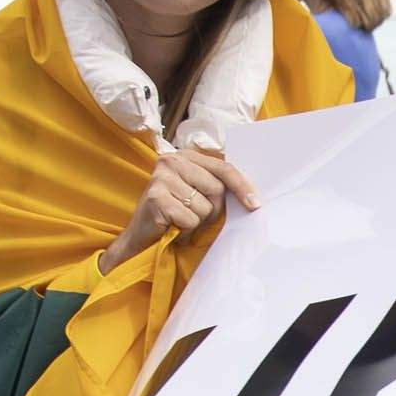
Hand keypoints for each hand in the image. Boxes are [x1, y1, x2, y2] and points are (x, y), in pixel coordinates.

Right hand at [100, 127, 255, 270]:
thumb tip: (252, 196)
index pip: (224, 168)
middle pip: (217, 189)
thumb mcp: (199, 196)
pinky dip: (185, 230)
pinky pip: (190, 219)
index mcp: (186, 155)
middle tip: (193, 217)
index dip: (242, 186)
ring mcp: (162, 177)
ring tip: (180, 222)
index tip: (255, 204)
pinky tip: (172, 228)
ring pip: (205, 207)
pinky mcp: (156, 197)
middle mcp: (172, 160)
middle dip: (212, 211)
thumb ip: (218, 187)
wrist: (140, 239)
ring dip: (197, 223)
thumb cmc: (174, 217)